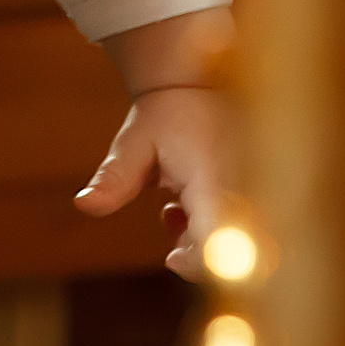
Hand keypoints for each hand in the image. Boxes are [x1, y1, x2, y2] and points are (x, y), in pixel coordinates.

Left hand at [81, 7, 236, 280]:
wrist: (200, 84)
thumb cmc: (168, 113)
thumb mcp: (135, 142)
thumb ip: (114, 177)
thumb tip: (83, 204)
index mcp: (215, 177)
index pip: (220, 237)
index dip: (201, 261)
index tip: (171, 258)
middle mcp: (246, 188)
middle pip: (243, 252)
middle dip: (203, 259)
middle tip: (173, 248)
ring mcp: (258, 190)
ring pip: (249, 244)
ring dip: (207, 244)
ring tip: (174, 213)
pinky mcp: (260, 194)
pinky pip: (249, 231)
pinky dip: (215, 232)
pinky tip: (186, 209)